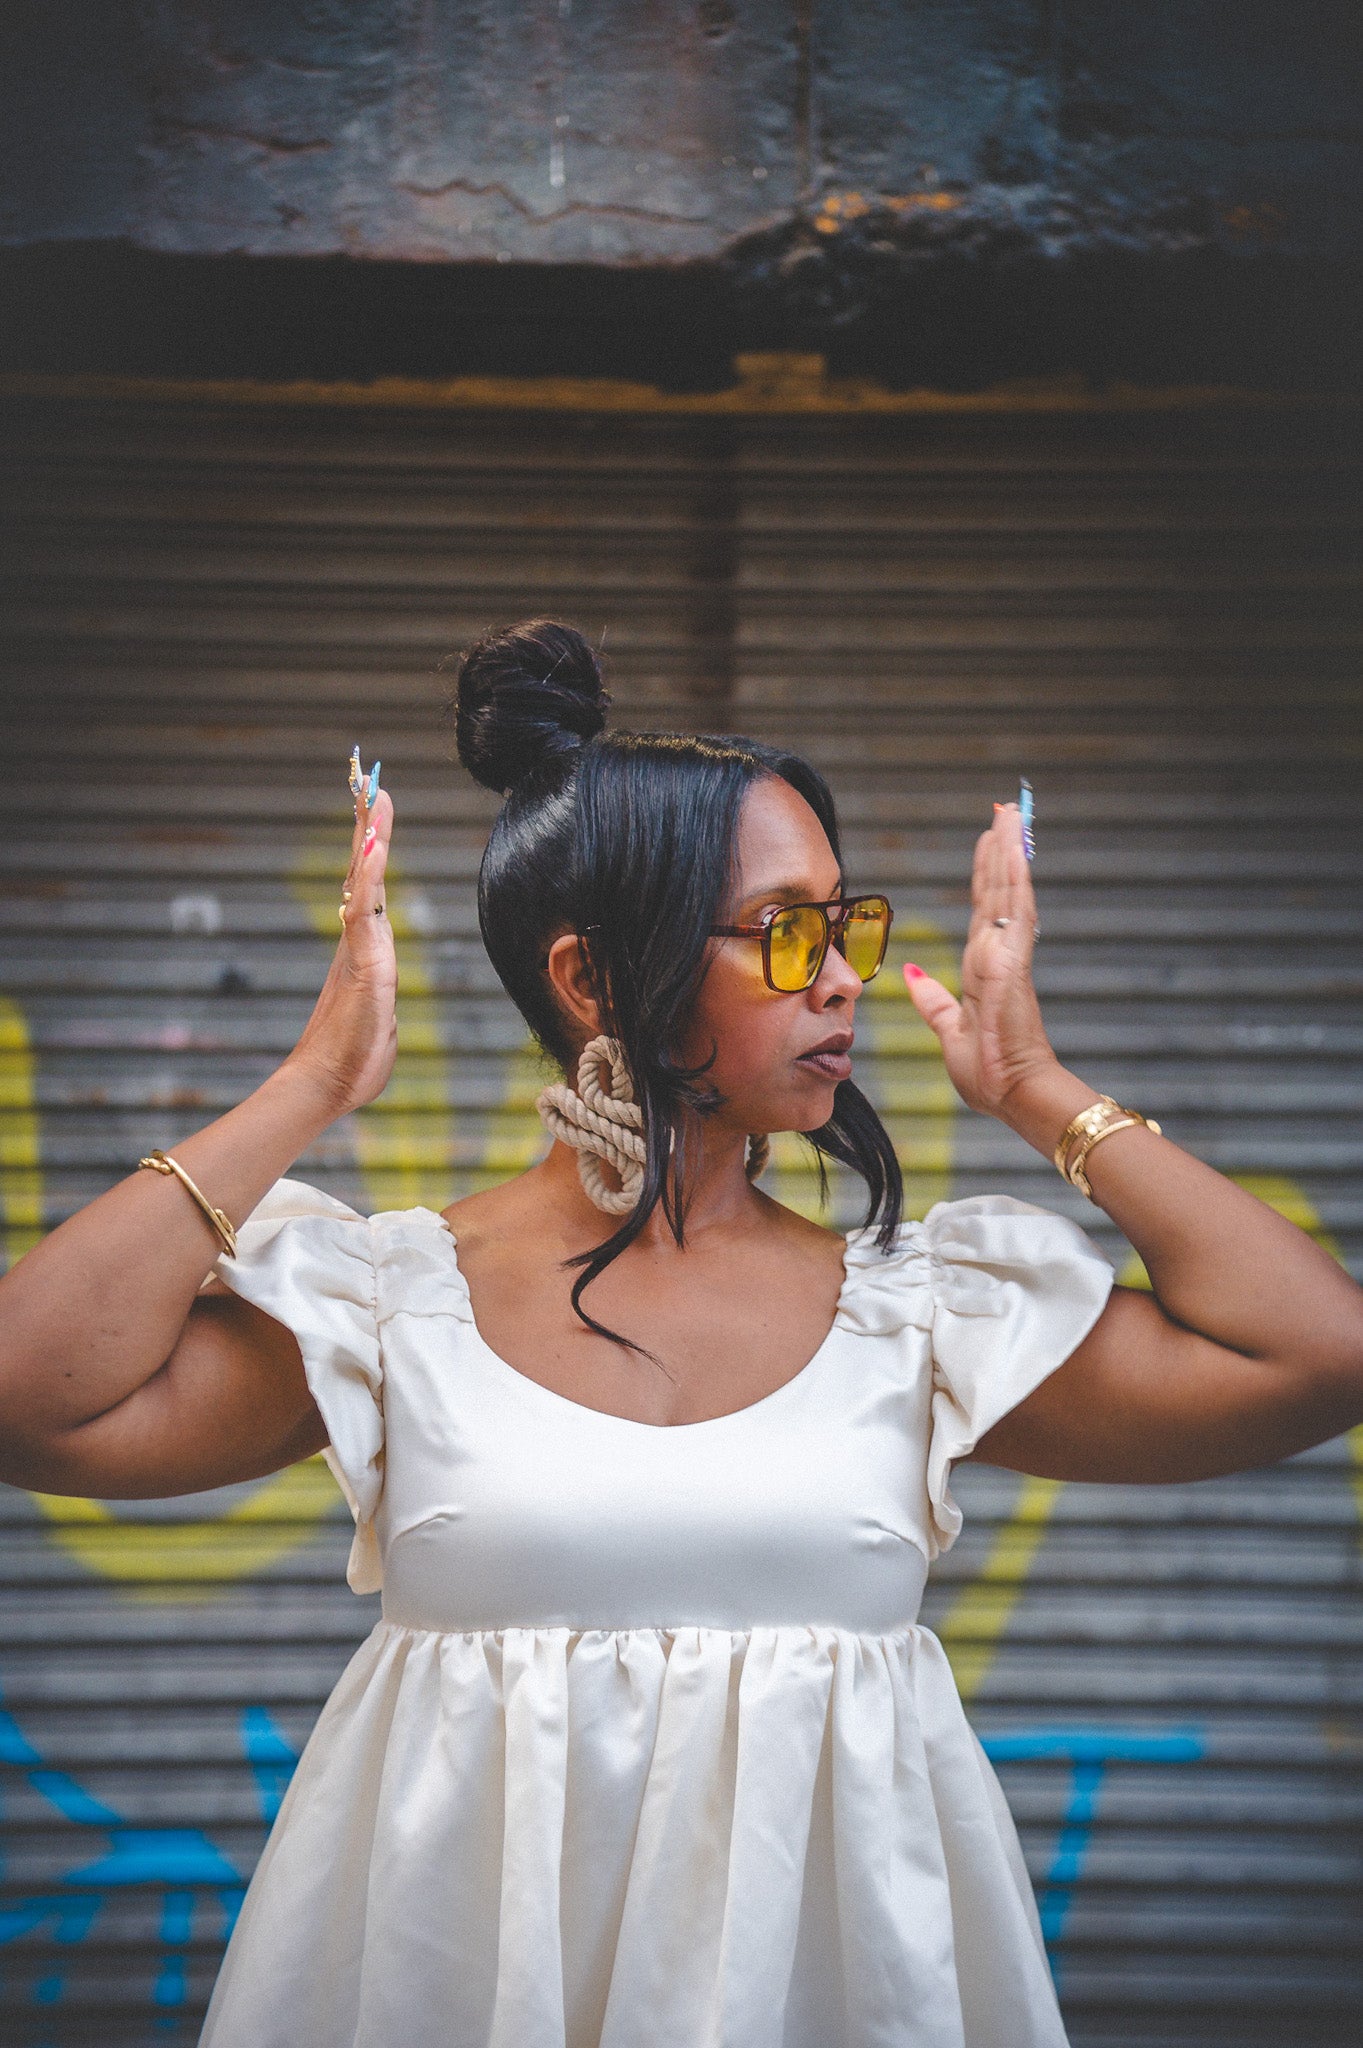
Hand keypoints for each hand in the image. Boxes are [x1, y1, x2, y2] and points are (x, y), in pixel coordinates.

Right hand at [285, 781, 397, 1117]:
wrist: (324, 1087)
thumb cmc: (352, 1062)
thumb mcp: (378, 1021)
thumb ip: (379, 1006)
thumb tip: (378, 1011)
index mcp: (367, 949)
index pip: (372, 888)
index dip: (372, 847)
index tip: (373, 806)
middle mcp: (359, 941)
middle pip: (363, 870)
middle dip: (366, 823)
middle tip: (367, 777)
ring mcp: (358, 950)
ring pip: (364, 882)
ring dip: (369, 836)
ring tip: (371, 794)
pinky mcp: (362, 966)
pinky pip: (365, 913)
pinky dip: (368, 879)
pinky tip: (373, 848)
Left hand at [902, 800, 1060, 1119]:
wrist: (1012, 1095)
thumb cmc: (988, 1073)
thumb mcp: (947, 1029)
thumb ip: (932, 1000)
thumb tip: (911, 974)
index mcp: (983, 968)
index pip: (985, 908)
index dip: (986, 872)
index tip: (989, 839)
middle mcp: (999, 955)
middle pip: (999, 889)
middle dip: (1001, 848)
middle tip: (1006, 810)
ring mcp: (1010, 956)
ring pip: (1010, 890)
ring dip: (1011, 850)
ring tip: (1012, 812)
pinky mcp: (1015, 963)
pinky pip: (1017, 911)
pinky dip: (1017, 877)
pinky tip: (1016, 846)